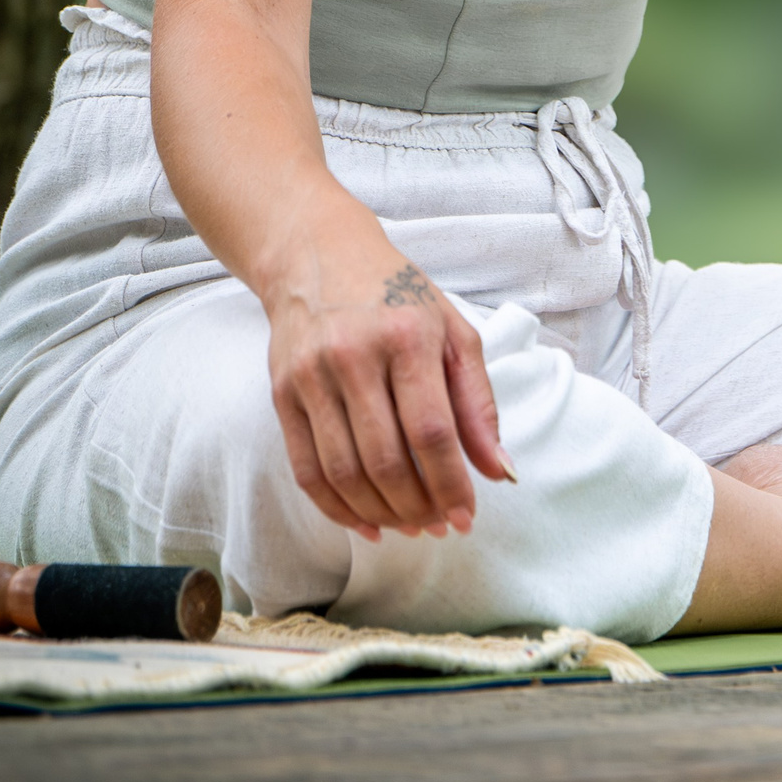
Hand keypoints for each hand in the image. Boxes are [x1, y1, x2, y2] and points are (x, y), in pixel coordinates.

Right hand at [264, 244, 515, 539]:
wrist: (320, 255)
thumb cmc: (398, 295)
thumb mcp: (453, 332)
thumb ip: (478, 402)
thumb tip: (499, 471)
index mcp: (408, 336)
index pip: (431, 430)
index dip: (450, 483)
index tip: (467, 517)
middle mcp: (355, 356)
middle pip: (386, 459)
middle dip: (417, 506)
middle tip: (437, 526)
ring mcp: (312, 377)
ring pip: (345, 473)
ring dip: (380, 514)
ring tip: (408, 526)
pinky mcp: (282, 394)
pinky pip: (307, 470)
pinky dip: (337, 508)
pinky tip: (365, 523)